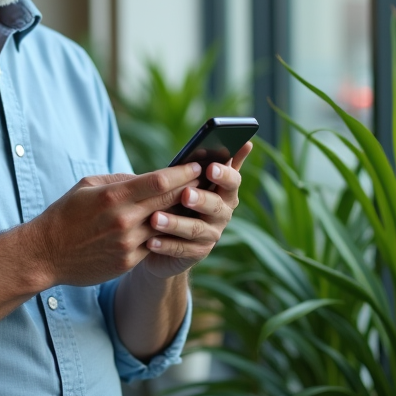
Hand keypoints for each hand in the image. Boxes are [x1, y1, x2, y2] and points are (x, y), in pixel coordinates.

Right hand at [24, 163, 202, 287]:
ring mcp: (127, 243)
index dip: (183, 172)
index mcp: (113, 196)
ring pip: (166, 226)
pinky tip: (176, 229)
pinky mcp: (127, 262)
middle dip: (191, 190)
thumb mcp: (87, 186)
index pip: (158, 180)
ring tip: (198, 206)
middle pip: (169, 201)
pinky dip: (166, 236)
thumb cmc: (66, 214)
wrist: (46, 254)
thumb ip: (119, 180)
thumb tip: (147, 178)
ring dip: (183, 216)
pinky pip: (154, 246)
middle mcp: (124, 219)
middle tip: (209, 181)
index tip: (198, 165)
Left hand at [138, 142, 252, 279]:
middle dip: (201, 199)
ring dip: (176, 223)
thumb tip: (246, 142)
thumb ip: (212, 162)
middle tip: (185, 194)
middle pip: (217, 206)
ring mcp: (211, 235)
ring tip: (155, 218)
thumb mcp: (191, 178)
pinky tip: (149, 240)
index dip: (224, 174)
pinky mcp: (196, 253)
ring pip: (197, 229)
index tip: (210, 167)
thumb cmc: (180, 197)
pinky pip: (182, 250)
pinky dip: (166, 244)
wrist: (171, 234)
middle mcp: (222, 213)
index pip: (233, 180)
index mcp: (224, 190)